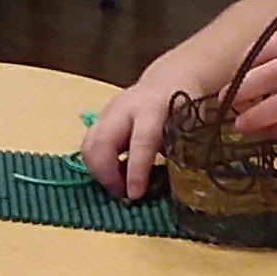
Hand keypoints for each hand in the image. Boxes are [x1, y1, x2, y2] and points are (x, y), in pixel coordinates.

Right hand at [84, 74, 178, 200]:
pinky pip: (88, 147)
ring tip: (118, 187)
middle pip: (101, 143)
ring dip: (98, 173)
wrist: (170, 80)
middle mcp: (125, 107)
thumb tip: (165, 187)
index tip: (135, 195)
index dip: (136, 172)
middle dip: (106, 175)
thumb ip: (176, 152)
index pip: (140, 142)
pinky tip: (115, 175)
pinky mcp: (98, 120)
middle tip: (122, 194)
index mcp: (153, 107)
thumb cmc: (183, 108)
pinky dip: (97, 167)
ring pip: (88, 146)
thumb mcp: (188, 128)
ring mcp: (107, 112)